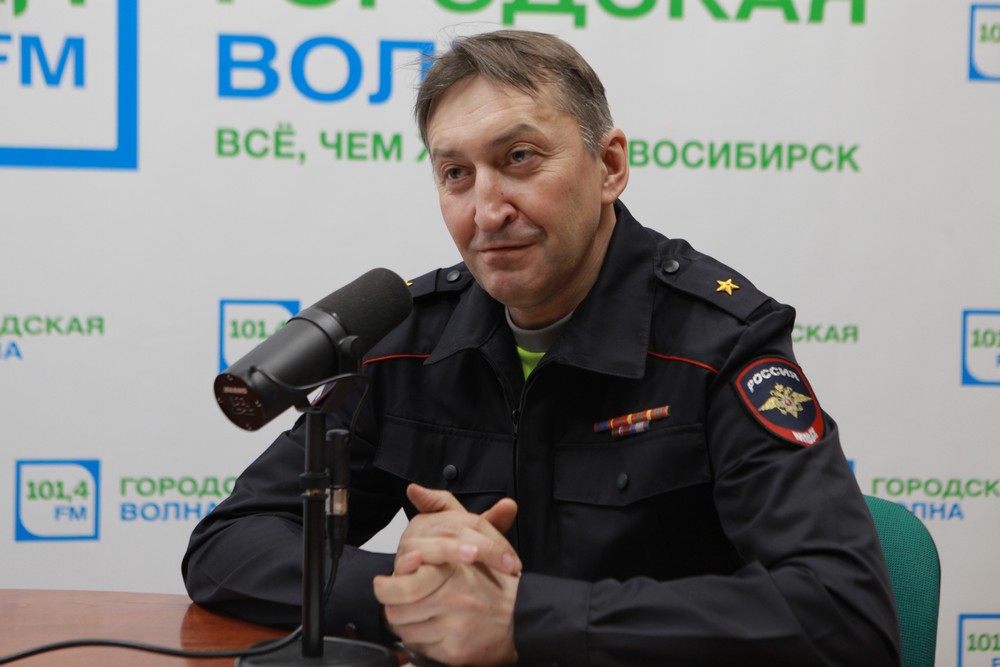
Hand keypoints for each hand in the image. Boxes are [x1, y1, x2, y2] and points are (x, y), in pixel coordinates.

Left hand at [373, 484, 519, 664]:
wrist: (523, 615)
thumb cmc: (495, 576)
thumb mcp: (474, 531)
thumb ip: (443, 508)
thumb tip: (416, 490)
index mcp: (456, 567)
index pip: (406, 578)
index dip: (394, 580)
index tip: (393, 578)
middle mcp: (456, 596)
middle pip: (399, 605)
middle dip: (394, 602)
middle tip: (395, 597)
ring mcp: (456, 625)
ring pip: (406, 628)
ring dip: (407, 621)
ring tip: (419, 612)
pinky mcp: (456, 650)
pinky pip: (421, 647)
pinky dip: (421, 641)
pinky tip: (432, 630)